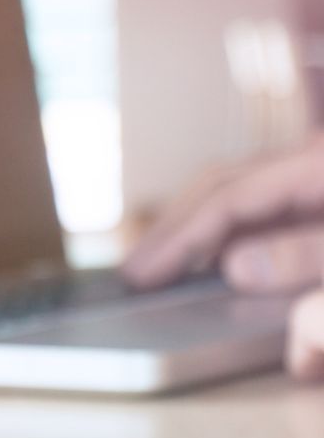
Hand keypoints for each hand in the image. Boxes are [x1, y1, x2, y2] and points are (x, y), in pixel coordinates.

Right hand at [123, 140, 323, 377]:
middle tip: (133, 271)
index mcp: (322, 166)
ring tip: (160, 264)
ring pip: (241, 191)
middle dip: (172, 228)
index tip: (143, 276)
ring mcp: (320, 174)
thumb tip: (237, 269)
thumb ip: (312, 257)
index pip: (229, 199)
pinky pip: (266, 204)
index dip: (180, 239)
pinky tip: (215, 259)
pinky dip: (228, 230)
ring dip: (194, 227)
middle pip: (223, 185)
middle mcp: (315, 161)